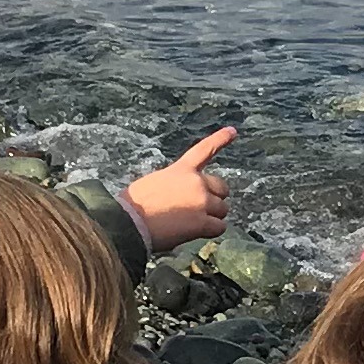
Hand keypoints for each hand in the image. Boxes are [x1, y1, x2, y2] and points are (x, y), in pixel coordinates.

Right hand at [117, 127, 237, 249]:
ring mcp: (201, 201)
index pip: (204, 150)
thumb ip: (176, 184)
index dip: (220, 139)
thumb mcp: (156, 182)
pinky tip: (195, 232)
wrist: (131, 222)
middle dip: (215, 198)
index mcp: (181, 170)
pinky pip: (220, 228)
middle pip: (222, 188)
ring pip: (223, 210)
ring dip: (212, 217)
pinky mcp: (202, 222)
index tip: (233, 131)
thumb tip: (182, 199)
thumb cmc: (135, 205)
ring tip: (190, 223)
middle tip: (199, 209)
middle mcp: (196, 182)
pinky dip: (210, 231)